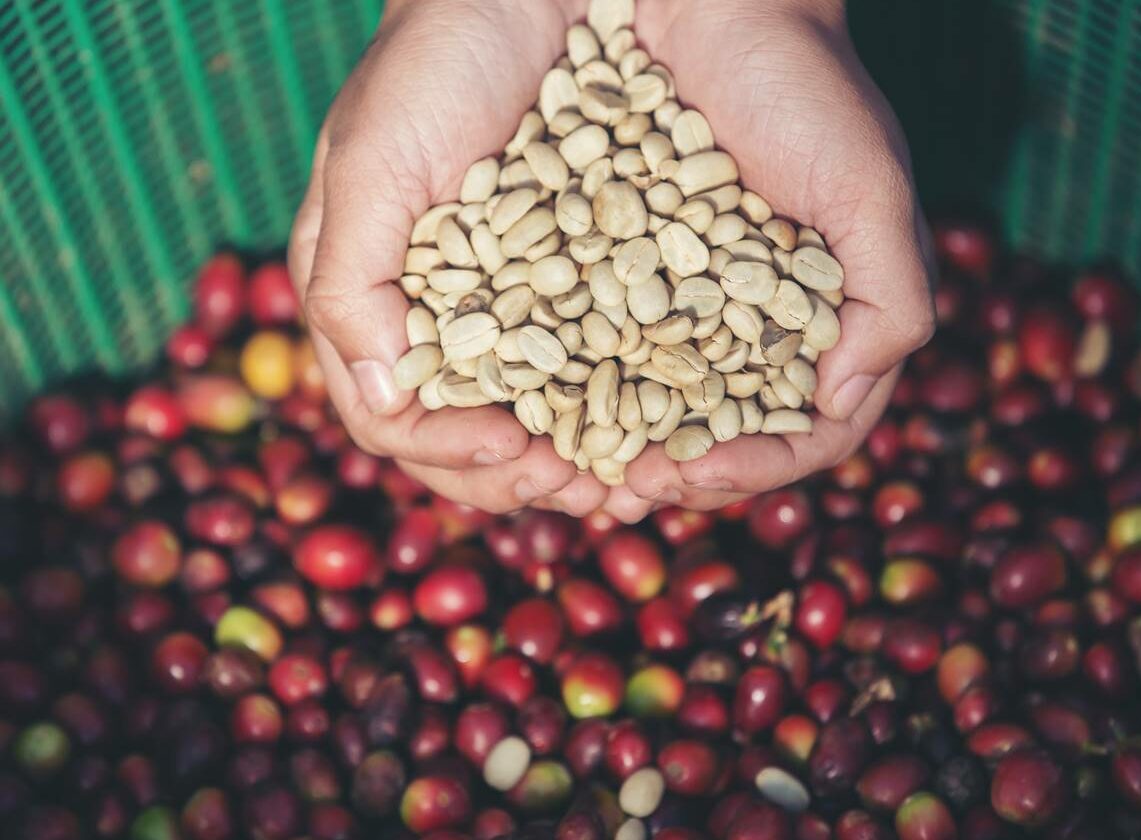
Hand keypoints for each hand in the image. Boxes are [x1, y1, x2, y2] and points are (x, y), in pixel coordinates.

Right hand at [289, 0, 607, 514]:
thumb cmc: (437, 64)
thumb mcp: (373, 164)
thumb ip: (354, 284)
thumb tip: (382, 401)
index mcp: (370, 302)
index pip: (393, 419)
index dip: (450, 453)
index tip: (515, 453)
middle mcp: (436, 319)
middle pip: (465, 437)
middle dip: (520, 476)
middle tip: (585, 490)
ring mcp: (509, 306)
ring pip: (534, 416)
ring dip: (577, 459)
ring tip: (629, 479)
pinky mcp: (577, 283)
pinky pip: (593, 364)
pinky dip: (619, 404)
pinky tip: (660, 421)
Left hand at [602, 0, 935, 521]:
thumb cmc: (804, 84)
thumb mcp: (868, 186)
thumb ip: (890, 297)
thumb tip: (845, 397)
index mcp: (824, 322)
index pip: (804, 431)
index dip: (755, 468)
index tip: (694, 474)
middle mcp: (753, 324)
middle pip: (721, 432)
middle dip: (674, 471)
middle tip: (619, 487)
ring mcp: (684, 300)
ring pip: (654, 401)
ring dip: (614, 443)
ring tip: (570, 463)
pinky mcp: (617, 267)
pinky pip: (593, 341)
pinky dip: (570, 380)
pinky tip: (533, 399)